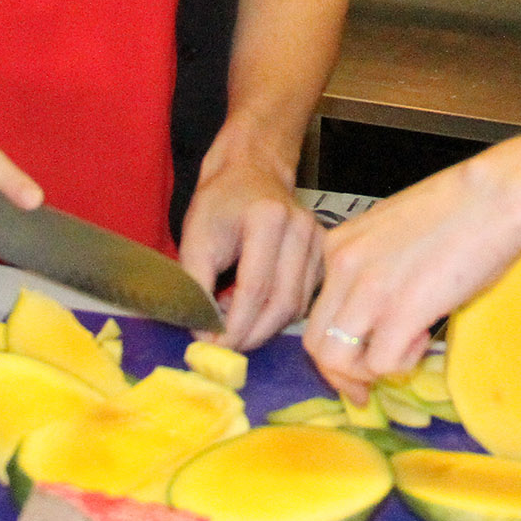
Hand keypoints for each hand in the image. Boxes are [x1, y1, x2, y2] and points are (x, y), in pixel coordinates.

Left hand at [178, 159, 323, 351]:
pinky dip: (279, 315)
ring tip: (235, 322)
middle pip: (282, 302)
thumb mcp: (195, 238)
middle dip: (251, 334)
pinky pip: (304, 299)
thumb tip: (204, 335)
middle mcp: (302, 228)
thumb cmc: (220, 204)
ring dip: (264, 327)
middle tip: (224, 346)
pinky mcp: (326, 254)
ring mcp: (320, 241)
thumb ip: (196, 285)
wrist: (252, 173)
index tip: (211, 345)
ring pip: (297, 306)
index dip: (233, 324)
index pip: (255, 288)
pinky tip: (255, 309)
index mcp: (268, 218)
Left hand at [303, 156, 520, 402]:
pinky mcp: (400, 312)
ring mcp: (368, 290)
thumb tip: (379, 309)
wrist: (495, 198)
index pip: (316, 312)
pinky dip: (403, 362)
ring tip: (406, 349)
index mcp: (339, 245)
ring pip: (335, 360)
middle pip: (315, 343)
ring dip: (369, 371)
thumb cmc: (460, 210)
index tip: (358, 358)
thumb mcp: (395, 232)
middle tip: (369, 385)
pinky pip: (380, 363)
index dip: (338, 341)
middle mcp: (342, 267)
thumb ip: (374, 266)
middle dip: (341, 373)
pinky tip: (426, 335)